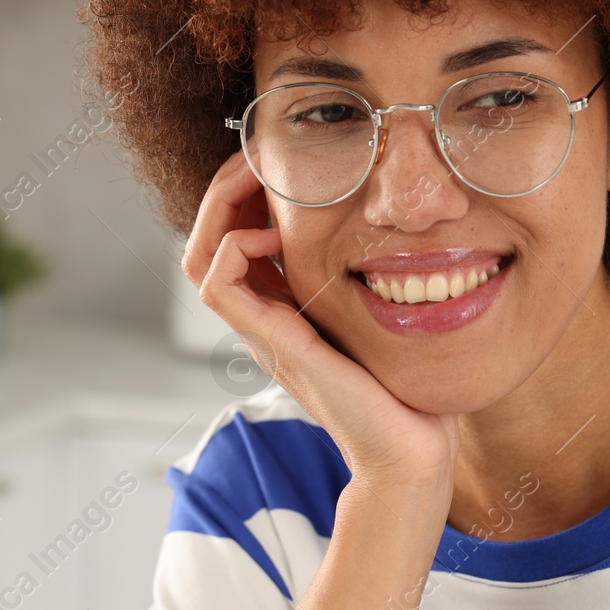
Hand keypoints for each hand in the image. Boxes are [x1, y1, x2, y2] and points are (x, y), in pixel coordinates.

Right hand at [183, 151, 458, 501]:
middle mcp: (265, 320)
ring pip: (199, 257)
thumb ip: (373, 283)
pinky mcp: (273, 344)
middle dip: (224, 189)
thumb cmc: (406, 390)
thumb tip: (396, 232)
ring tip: (259, 181)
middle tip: (258, 156)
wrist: (410, 452)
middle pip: (204, 242)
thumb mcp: (384, 316)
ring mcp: (264, 333)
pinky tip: (277, 235)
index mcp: (286, 311)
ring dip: (221, 207)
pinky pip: (217, 284)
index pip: (233, 239)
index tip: (277, 161)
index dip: (243, 195)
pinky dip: (236, 245)